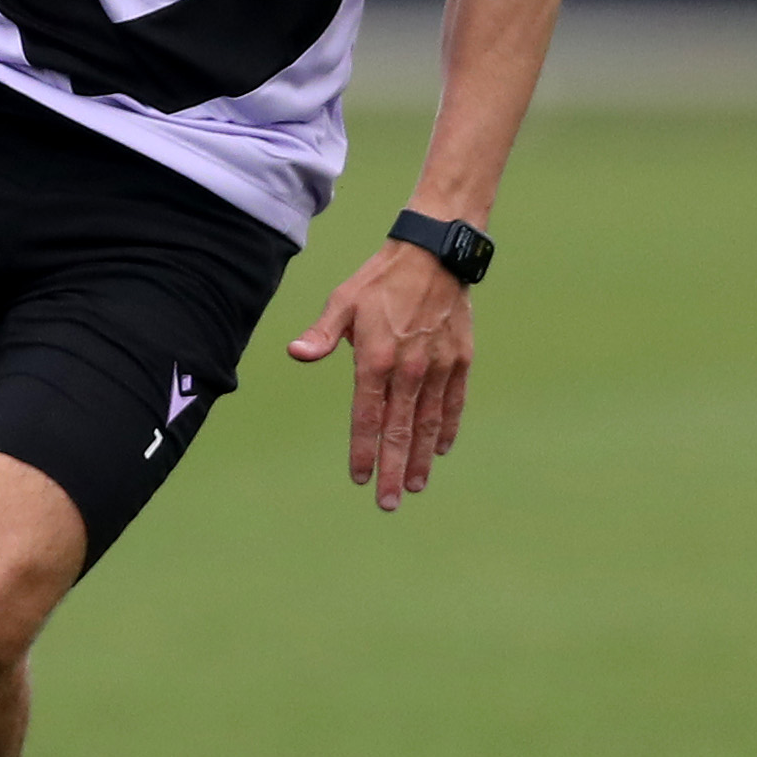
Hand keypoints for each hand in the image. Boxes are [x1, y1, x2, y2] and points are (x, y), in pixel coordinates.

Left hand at [284, 239, 472, 511]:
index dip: (363, 451)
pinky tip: (440, 450)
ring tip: (414, 486)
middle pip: (399, 430)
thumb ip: (322, 334)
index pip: (367, 417)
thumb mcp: (344, 301)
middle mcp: (409, 370)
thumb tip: (296, 354)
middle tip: (388, 503)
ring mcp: (438, 367)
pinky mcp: (460, 360)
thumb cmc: (381, 278)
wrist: (435, 253)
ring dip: (420, 457)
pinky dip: (447, 428)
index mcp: (376, 359)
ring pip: (428, 423)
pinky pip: (453, 402)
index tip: (360, 478)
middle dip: (392, 469)